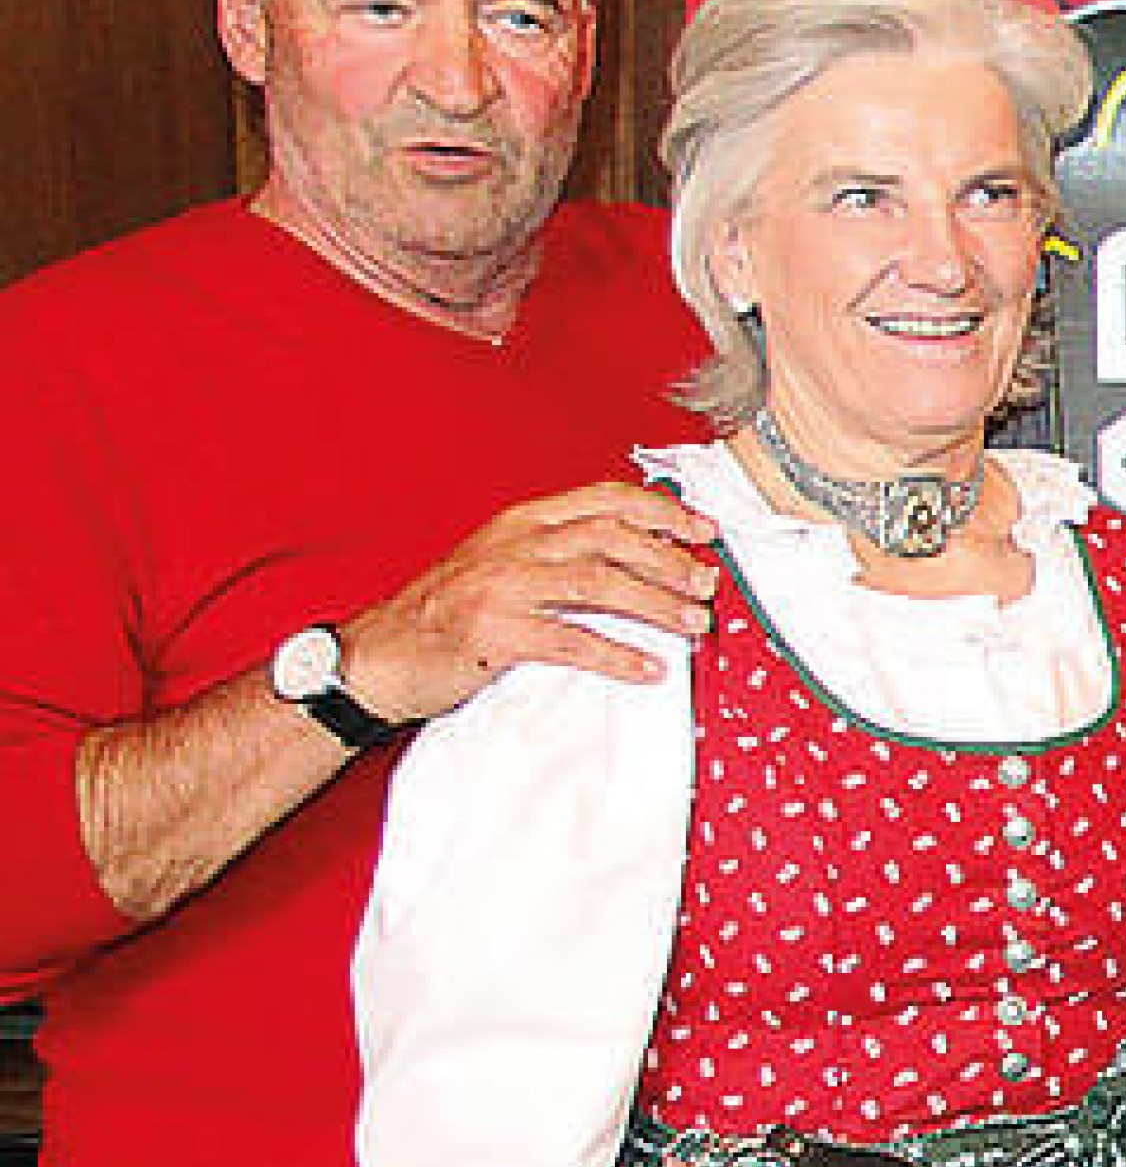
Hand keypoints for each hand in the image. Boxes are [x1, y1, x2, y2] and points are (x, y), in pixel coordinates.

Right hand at [341, 479, 721, 724]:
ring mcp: (500, 587)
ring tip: (694, 623)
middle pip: (610, 537)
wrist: (377, 655)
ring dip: (655, 604)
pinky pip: (569, 641)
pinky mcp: (491, 633)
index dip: (661, 510)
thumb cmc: (446, 613)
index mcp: (521, 522)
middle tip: (707, 584)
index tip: (703, 529)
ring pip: (597, 583)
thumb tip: (641, 559)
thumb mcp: (503, 564)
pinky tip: (649, 667)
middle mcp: (513, 545)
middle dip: (668, 559)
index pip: (603, 499)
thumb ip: (559, 553)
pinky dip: (616, 654)